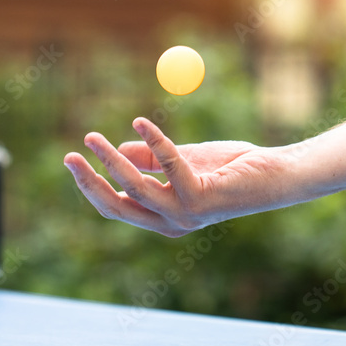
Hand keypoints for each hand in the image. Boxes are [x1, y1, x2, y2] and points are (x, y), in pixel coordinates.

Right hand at [64, 117, 286, 236]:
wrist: (276, 174)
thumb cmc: (233, 167)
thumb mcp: (184, 160)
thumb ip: (152, 159)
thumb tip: (118, 149)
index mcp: (163, 218)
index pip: (116, 207)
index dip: (92, 186)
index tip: (74, 160)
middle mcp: (170, 223)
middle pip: (116, 207)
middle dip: (89, 182)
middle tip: (68, 155)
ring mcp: (185, 215)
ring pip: (135, 188)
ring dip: (110, 160)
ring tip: (91, 137)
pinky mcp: (200, 200)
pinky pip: (168, 166)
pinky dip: (152, 141)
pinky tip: (140, 121)